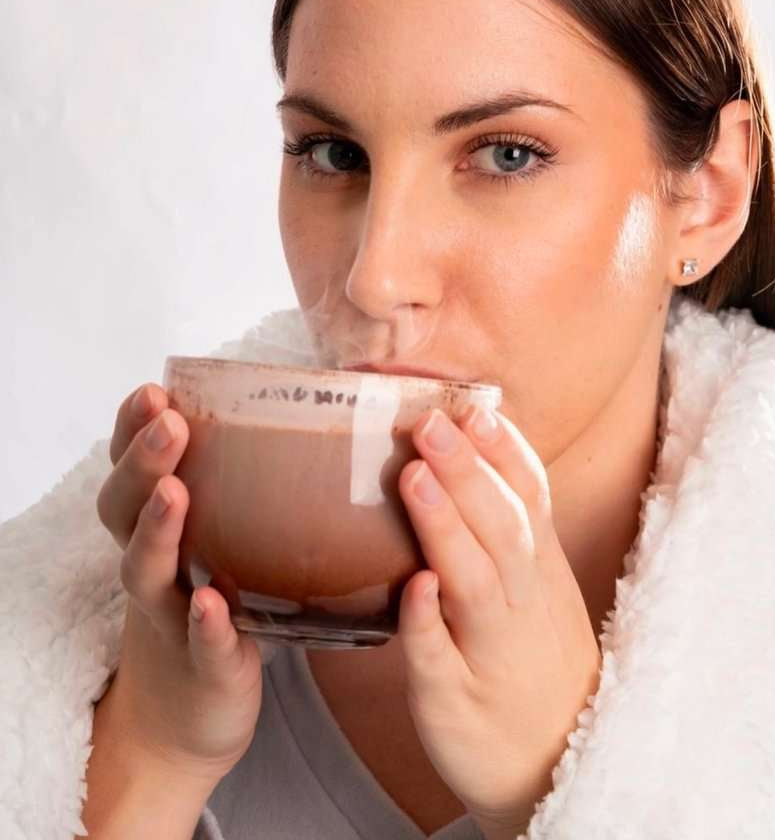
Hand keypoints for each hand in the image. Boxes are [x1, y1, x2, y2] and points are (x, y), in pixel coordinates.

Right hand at [94, 383, 262, 781]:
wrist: (187, 715)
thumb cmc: (214, 612)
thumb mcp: (219, 549)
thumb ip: (246, 498)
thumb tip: (316, 429)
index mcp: (161, 532)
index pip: (133, 471)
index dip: (132, 432)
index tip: (152, 390)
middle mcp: (155, 567)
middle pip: (126, 509)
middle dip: (142, 462)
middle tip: (166, 422)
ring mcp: (171, 616)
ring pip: (146, 570)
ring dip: (158, 529)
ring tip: (175, 492)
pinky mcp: (201, 663)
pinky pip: (197, 641)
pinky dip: (202, 621)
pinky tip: (211, 601)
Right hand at [396, 406, 600, 836]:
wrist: (561, 757)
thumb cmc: (488, 741)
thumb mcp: (442, 713)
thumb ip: (428, 647)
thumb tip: (415, 582)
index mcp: (494, 634)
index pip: (467, 564)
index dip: (438, 518)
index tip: (409, 473)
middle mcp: (529, 595)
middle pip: (500, 524)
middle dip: (465, 470)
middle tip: (428, 423)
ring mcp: (548, 576)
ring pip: (529, 509)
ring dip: (500, 458)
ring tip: (471, 413)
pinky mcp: (554, 567)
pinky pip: (543, 507)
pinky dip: (523, 466)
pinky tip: (502, 433)